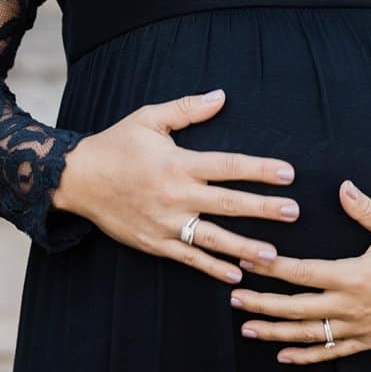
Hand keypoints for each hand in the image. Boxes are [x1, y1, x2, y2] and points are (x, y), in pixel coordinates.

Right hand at [51, 87, 298, 284]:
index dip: (259, 169)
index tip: (287, 174)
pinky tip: (234, 275)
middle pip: (227, 203)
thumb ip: (187, 109)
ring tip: (272, 255)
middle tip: (293, 212)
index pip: (228, 165)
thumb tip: (221, 96)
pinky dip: (212, 268)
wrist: (77, 179)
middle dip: (263, 208)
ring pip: (212, 238)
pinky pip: (188, 258)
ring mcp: (165, 223)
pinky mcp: (154, 243)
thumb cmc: (115, 145)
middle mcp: (176, 195)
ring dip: (244, 247)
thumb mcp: (148, 119)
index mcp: (178, 163)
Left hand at [228, 178, 370, 363]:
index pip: (304, 274)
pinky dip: (307, 356)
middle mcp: (354, 306)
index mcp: (356, 276)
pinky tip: (283, 356)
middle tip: (234, 297)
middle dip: (263, 304)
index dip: (273, 269)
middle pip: (298, 309)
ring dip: (276, 332)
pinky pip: (333, 352)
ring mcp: (362, 328)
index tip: (248, 263)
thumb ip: (365, 209)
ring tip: (247, 328)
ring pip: (311, 335)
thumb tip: (342, 186)